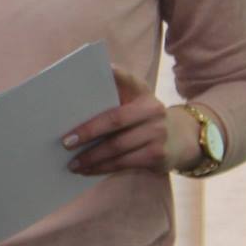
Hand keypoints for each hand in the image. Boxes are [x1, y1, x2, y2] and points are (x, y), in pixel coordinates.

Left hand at [61, 67, 193, 176]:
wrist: (180, 138)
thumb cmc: (142, 117)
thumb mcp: (134, 100)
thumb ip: (112, 93)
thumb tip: (73, 99)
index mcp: (142, 91)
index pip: (124, 80)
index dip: (112, 75)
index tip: (91, 74)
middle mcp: (153, 109)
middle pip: (114, 120)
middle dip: (87, 132)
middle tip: (65, 142)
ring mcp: (158, 132)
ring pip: (117, 147)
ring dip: (91, 157)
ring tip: (72, 164)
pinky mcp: (157, 154)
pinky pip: (123, 163)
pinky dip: (102, 168)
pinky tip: (87, 170)